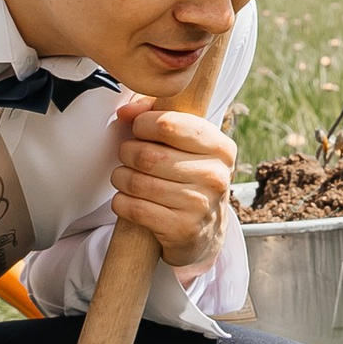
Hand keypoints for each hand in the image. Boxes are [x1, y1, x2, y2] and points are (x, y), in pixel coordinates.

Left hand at [110, 87, 237, 276]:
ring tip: (122, 177)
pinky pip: (135, 209)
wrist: (205, 231)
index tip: (138, 129)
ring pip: (138, 183)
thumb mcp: (186, 144)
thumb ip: (157, 115)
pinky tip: (125, 199)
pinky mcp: (182, 229)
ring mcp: (201, 205)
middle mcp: (216, 176)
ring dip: (120, 178)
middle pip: (148, 155)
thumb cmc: (189, 176)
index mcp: (221, 147)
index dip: (143, 124)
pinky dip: (121, 202)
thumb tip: (126, 112)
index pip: (170, 124)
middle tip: (127, 155)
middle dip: (127, 152)